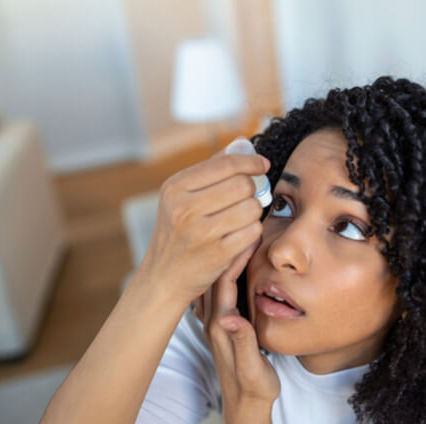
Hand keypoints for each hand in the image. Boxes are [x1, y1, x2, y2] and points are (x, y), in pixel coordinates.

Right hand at [136, 142, 269, 304]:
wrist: (163, 277)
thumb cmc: (178, 232)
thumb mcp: (182, 197)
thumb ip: (212, 169)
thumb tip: (243, 143)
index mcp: (175, 187)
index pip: (225, 164)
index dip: (251, 161)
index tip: (262, 164)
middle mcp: (185, 208)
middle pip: (242, 185)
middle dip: (251, 190)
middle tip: (247, 197)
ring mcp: (201, 232)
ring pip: (251, 208)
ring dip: (253, 211)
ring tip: (242, 217)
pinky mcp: (217, 254)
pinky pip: (253, 231)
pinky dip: (252, 231)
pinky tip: (241, 234)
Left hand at [193, 237, 280, 408]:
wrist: (245, 406)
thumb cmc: (253, 387)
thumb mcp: (251, 367)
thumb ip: (242, 342)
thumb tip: (230, 319)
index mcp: (222, 326)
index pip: (225, 282)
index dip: (235, 256)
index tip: (248, 233)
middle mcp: (215, 320)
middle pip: (216, 275)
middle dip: (228, 247)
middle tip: (240, 225)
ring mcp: (217, 322)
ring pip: (216, 281)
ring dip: (226, 257)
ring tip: (235, 236)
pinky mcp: (222, 325)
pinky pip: (221, 290)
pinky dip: (228, 272)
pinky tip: (233, 263)